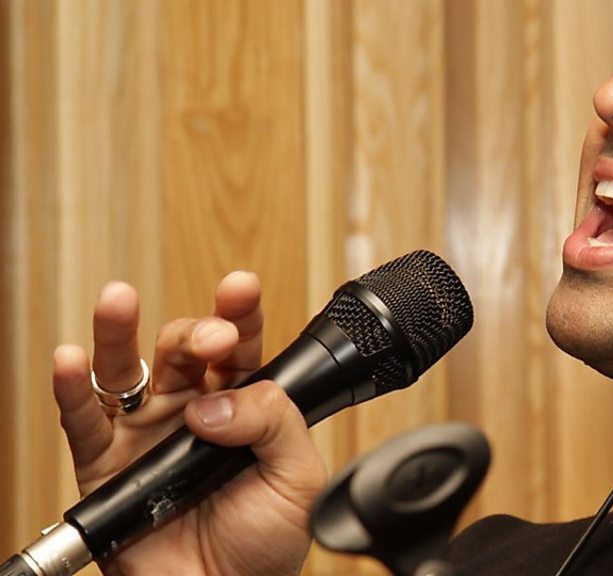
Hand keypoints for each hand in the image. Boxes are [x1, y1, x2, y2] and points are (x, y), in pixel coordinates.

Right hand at [52, 273, 325, 575]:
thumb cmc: (268, 543)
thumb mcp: (297, 475)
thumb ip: (273, 422)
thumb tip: (215, 402)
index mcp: (244, 407)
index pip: (240, 348)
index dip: (239, 313)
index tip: (242, 287)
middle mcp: (191, 410)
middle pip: (183, 350)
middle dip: (196, 333)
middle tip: (212, 340)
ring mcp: (146, 435)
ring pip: (126, 371)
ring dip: (118, 333)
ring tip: (118, 299)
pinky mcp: (106, 467)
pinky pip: (82, 423)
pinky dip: (71, 390)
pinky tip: (71, 360)